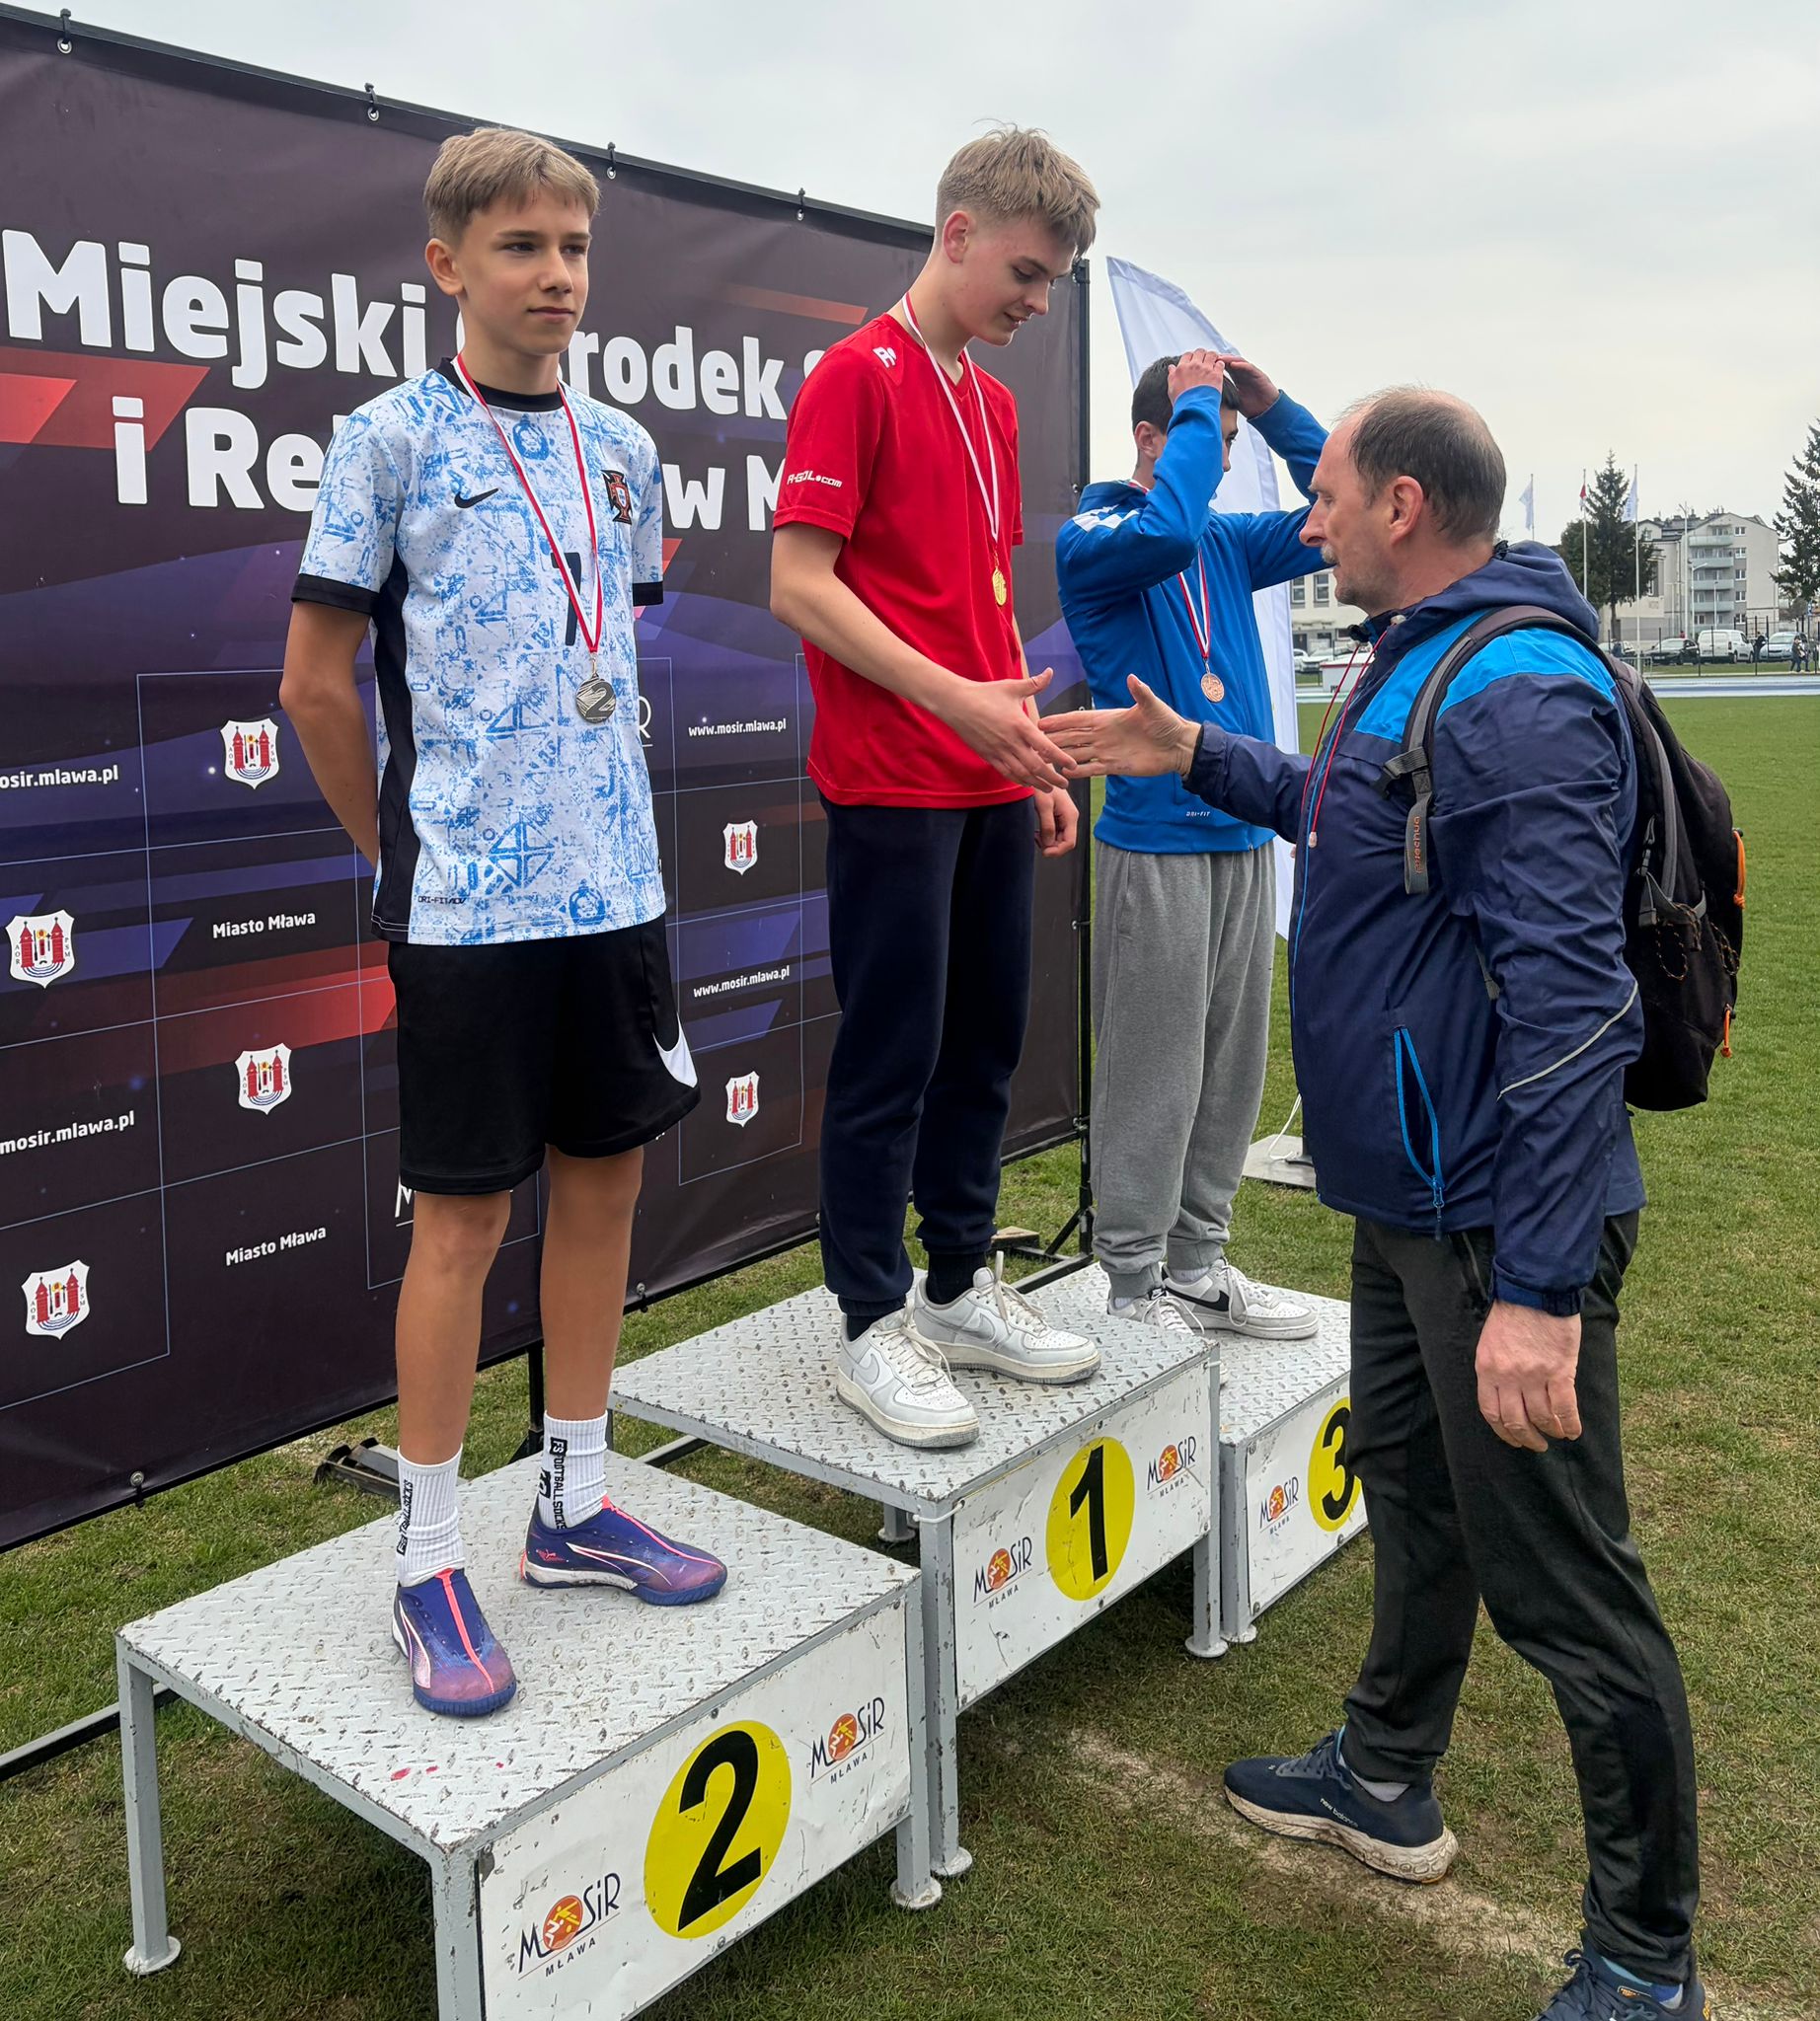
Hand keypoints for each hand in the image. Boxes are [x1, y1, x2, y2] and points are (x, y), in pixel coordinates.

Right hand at [939, 669, 1073, 788]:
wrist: (956, 704)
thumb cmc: (985, 693)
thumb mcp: (1012, 687)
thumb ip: (1034, 684)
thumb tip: (1050, 671)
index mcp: (1020, 725)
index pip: (1046, 747)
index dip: (1061, 759)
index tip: (1071, 766)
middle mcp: (1011, 742)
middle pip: (1036, 766)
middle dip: (1052, 777)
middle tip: (1065, 783)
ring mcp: (999, 751)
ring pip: (1022, 774)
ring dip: (1037, 783)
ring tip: (1049, 789)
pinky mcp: (988, 756)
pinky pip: (1006, 773)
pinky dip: (1019, 780)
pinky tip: (1028, 783)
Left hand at [1034, 784, 1078, 856]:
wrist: (1041, 773)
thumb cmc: (1043, 785)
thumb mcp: (1043, 805)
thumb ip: (1047, 825)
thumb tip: (1049, 843)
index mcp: (1070, 816)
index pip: (1069, 843)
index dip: (1057, 851)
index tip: (1043, 851)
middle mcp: (1070, 818)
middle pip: (1064, 842)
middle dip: (1051, 846)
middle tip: (1036, 840)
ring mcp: (1064, 818)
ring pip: (1059, 839)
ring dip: (1047, 841)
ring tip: (1036, 834)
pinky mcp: (1058, 817)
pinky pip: (1054, 833)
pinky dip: (1045, 835)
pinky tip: (1037, 832)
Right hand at [1046, 675, 1198, 778]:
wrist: (1178, 746)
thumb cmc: (1167, 723)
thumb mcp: (1153, 706)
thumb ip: (1140, 693)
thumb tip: (1132, 677)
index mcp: (1108, 719)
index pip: (1078, 720)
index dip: (1060, 720)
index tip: (1041, 721)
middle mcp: (1103, 735)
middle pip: (1072, 737)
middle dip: (1052, 739)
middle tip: (1031, 742)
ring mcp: (1107, 751)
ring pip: (1077, 753)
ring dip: (1060, 756)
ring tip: (1041, 759)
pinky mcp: (1114, 766)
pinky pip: (1091, 769)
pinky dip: (1078, 772)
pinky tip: (1064, 774)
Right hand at [1167, 348, 1225, 405]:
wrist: (1193, 410)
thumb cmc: (1182, 402)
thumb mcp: (1171, 389)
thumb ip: (1172, 375)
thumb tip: (1171, 367)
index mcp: (1182, 368)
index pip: (1187, 355)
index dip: (1191, 357)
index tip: (1193, 361)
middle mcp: (1194, 366)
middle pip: (1200, 352)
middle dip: (1202, 355)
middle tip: (1204, 361)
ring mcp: (1206, 369)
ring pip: (1211, 354)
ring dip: (1212, 357)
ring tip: (1213, 363)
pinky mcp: (1216, 375)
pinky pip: (1220, 364)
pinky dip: (1220, 365)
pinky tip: (1218, 370)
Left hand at [1214, 353, 1278, 418]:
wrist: (1267, 410)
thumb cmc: (1252, 405)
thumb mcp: (1234, 399)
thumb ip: (1225, 394)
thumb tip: (1209, 397)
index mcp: (1237, 377)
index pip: (1224, 367)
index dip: (1215, 364)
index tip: (1204, 364)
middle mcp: (1244, 373)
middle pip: (1230, 362)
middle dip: (1220, 359)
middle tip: (1209, 357)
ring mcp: (1252, 373)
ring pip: (1239, 362)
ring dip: (1229, 359)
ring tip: (1220, 358)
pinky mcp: (1259, 375)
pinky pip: (1249, 368)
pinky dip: (1241, 365)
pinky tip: (1233, 364)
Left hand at [1475, 1301, 1581, 1451]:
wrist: (1535, 1291)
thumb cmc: (1513, 1313)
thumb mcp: (1491, 1342)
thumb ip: (1496, 1369)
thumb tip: (1507, 1394)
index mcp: (1487, 1369)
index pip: (1491, 1412)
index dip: (1503, 1431)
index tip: (1514, 1439)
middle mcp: (1507, 1377)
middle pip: (1516, 1421)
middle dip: (1527, 1438)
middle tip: (1536, 1445)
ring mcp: (1533, 1376)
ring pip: (1542, 1417)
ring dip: (1551, 1431)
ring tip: (1557, 1434)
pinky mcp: (1559, 1371)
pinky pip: (1565, 1407)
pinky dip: (1570, 1423)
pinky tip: (1574, 1431)